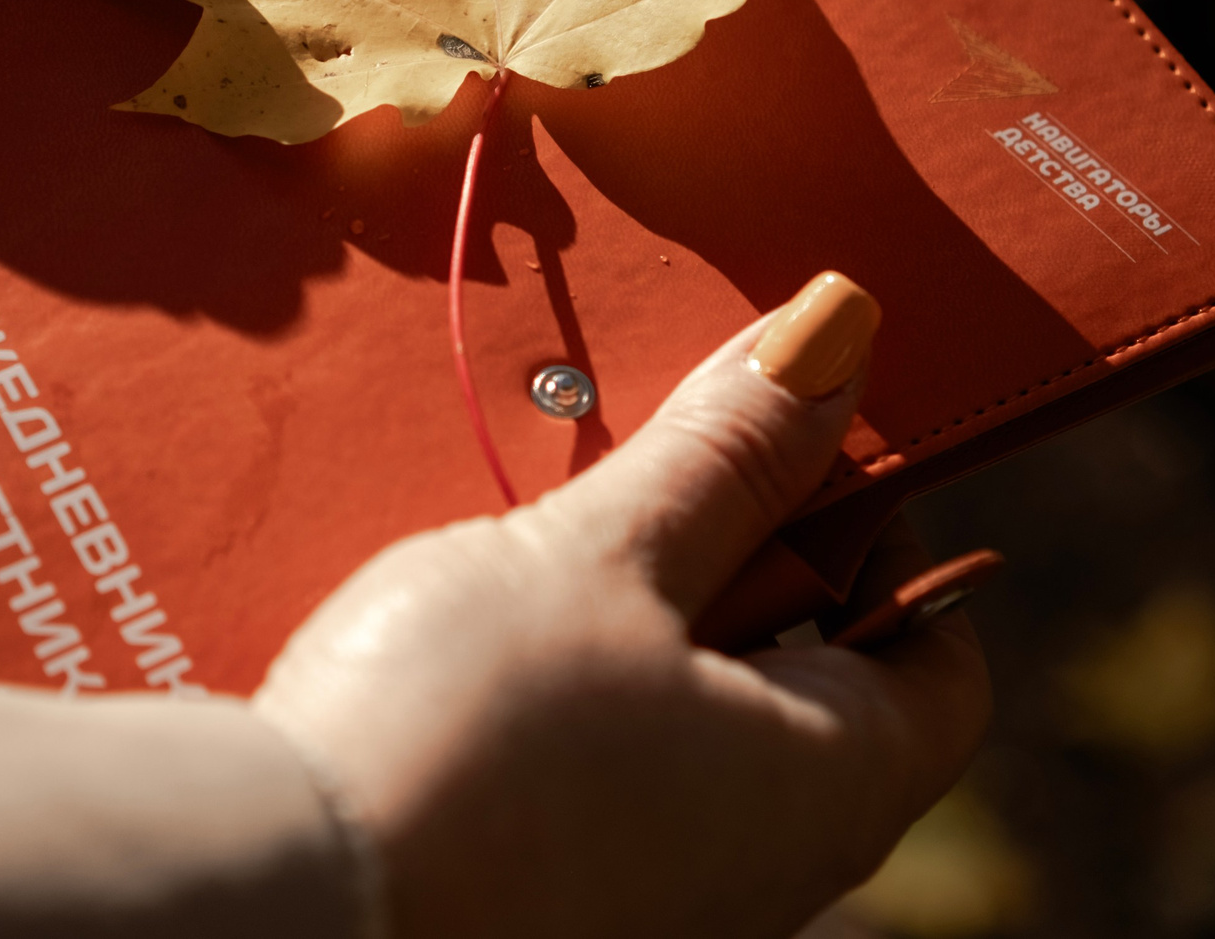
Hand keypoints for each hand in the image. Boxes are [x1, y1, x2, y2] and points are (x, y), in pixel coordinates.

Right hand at [253, 273, 990, 938]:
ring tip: (535, 533)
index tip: (788, 438)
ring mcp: (653, 899)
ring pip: (682, 723)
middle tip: (645, 459)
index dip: (885, 530)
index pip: (938, 652)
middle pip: (803, 679)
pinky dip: (556, 694)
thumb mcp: (603, 557)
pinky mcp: (546, 904)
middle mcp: (761, 866)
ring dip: (626, 621)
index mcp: (829, 784)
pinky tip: (466, 634)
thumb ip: (725, 455)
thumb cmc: (464, 735)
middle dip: (729, 555)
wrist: (276, 901)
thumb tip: (845, 333)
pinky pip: (591, 775)